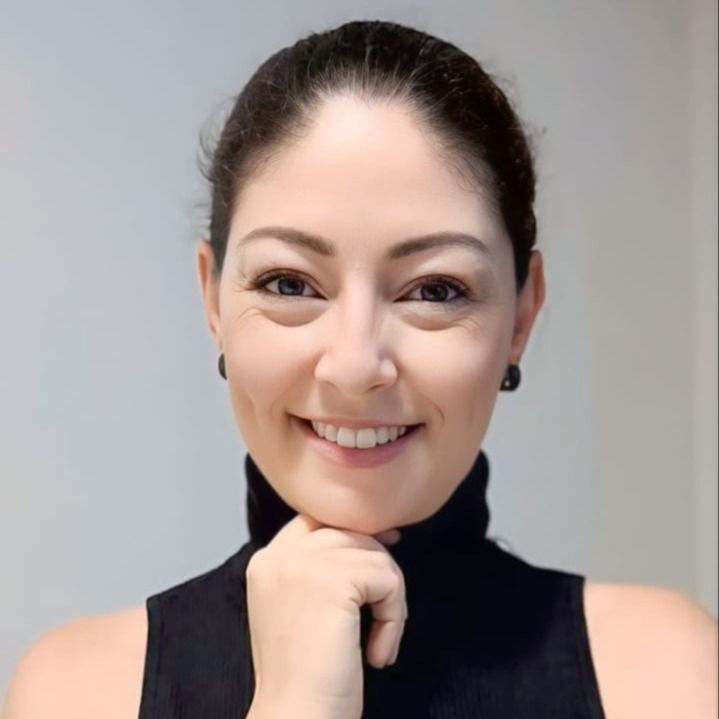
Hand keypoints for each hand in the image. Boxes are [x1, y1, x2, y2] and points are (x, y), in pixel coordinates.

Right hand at [245, 513, 406, 718]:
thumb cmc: (304, 678)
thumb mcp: (300, 607)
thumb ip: (321, 568)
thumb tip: (378, 534)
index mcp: (266, 561)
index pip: (316, 519)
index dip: (353, 532)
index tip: (382, 552)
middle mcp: (280, 555)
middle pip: (349, 531)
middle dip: (377, 569)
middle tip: (381, 618)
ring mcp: (304, 564)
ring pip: (375, 554)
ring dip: (389, 601)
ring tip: (375, 643)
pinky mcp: (334, 580)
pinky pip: (389, 580)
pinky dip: (394, 620)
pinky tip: (376, 654)